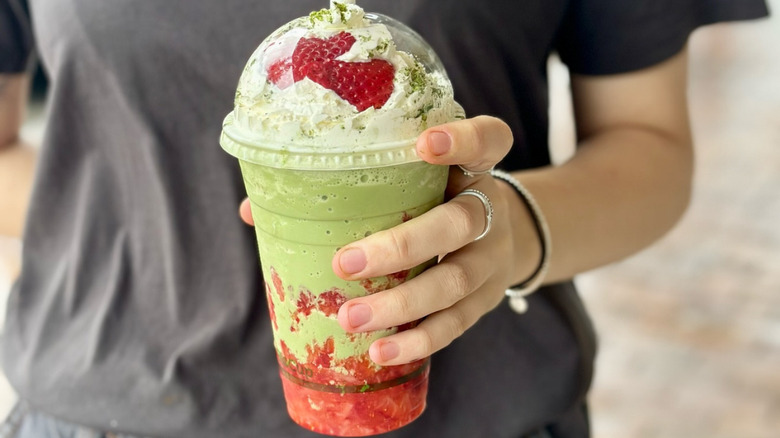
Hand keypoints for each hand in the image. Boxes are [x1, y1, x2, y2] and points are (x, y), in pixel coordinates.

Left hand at [330, 116, 539, 365]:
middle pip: (459, 223)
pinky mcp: (485, 299)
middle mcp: (488, 208)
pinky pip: (455, 323)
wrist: (500, 239)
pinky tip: (382, 353)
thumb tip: (254, 210)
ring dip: (401, 304)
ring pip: (453, 281)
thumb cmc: (435, 200)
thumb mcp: (414, 178)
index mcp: (472, 166)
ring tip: (351, 318)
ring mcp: (490, 257)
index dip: (463, 140)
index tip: (424, 144)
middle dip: (402, 246)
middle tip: (346, 264)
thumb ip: (348, 183)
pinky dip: (419, 340)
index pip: (488, 140)